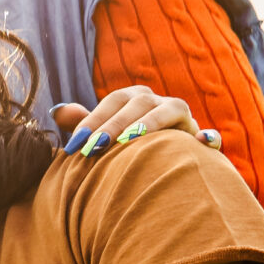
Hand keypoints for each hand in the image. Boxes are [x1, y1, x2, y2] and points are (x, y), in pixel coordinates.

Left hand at [51, 86, 219, 158]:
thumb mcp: (105, 136)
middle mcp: (159, 102)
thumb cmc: (127, 149)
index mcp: (135, 99)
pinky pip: (207, 136)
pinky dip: (206, 137)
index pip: (112, 102)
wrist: (166, 164)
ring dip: (149, 124)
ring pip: (169, 111)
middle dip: (113, 125)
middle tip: (92, 148)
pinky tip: (201, 142)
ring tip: (130, 141)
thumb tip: (56, 111)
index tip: (73, 145)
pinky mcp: (201, 137)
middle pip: (136, 104)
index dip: (92, 120)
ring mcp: (183, 118)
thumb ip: (84, 123)